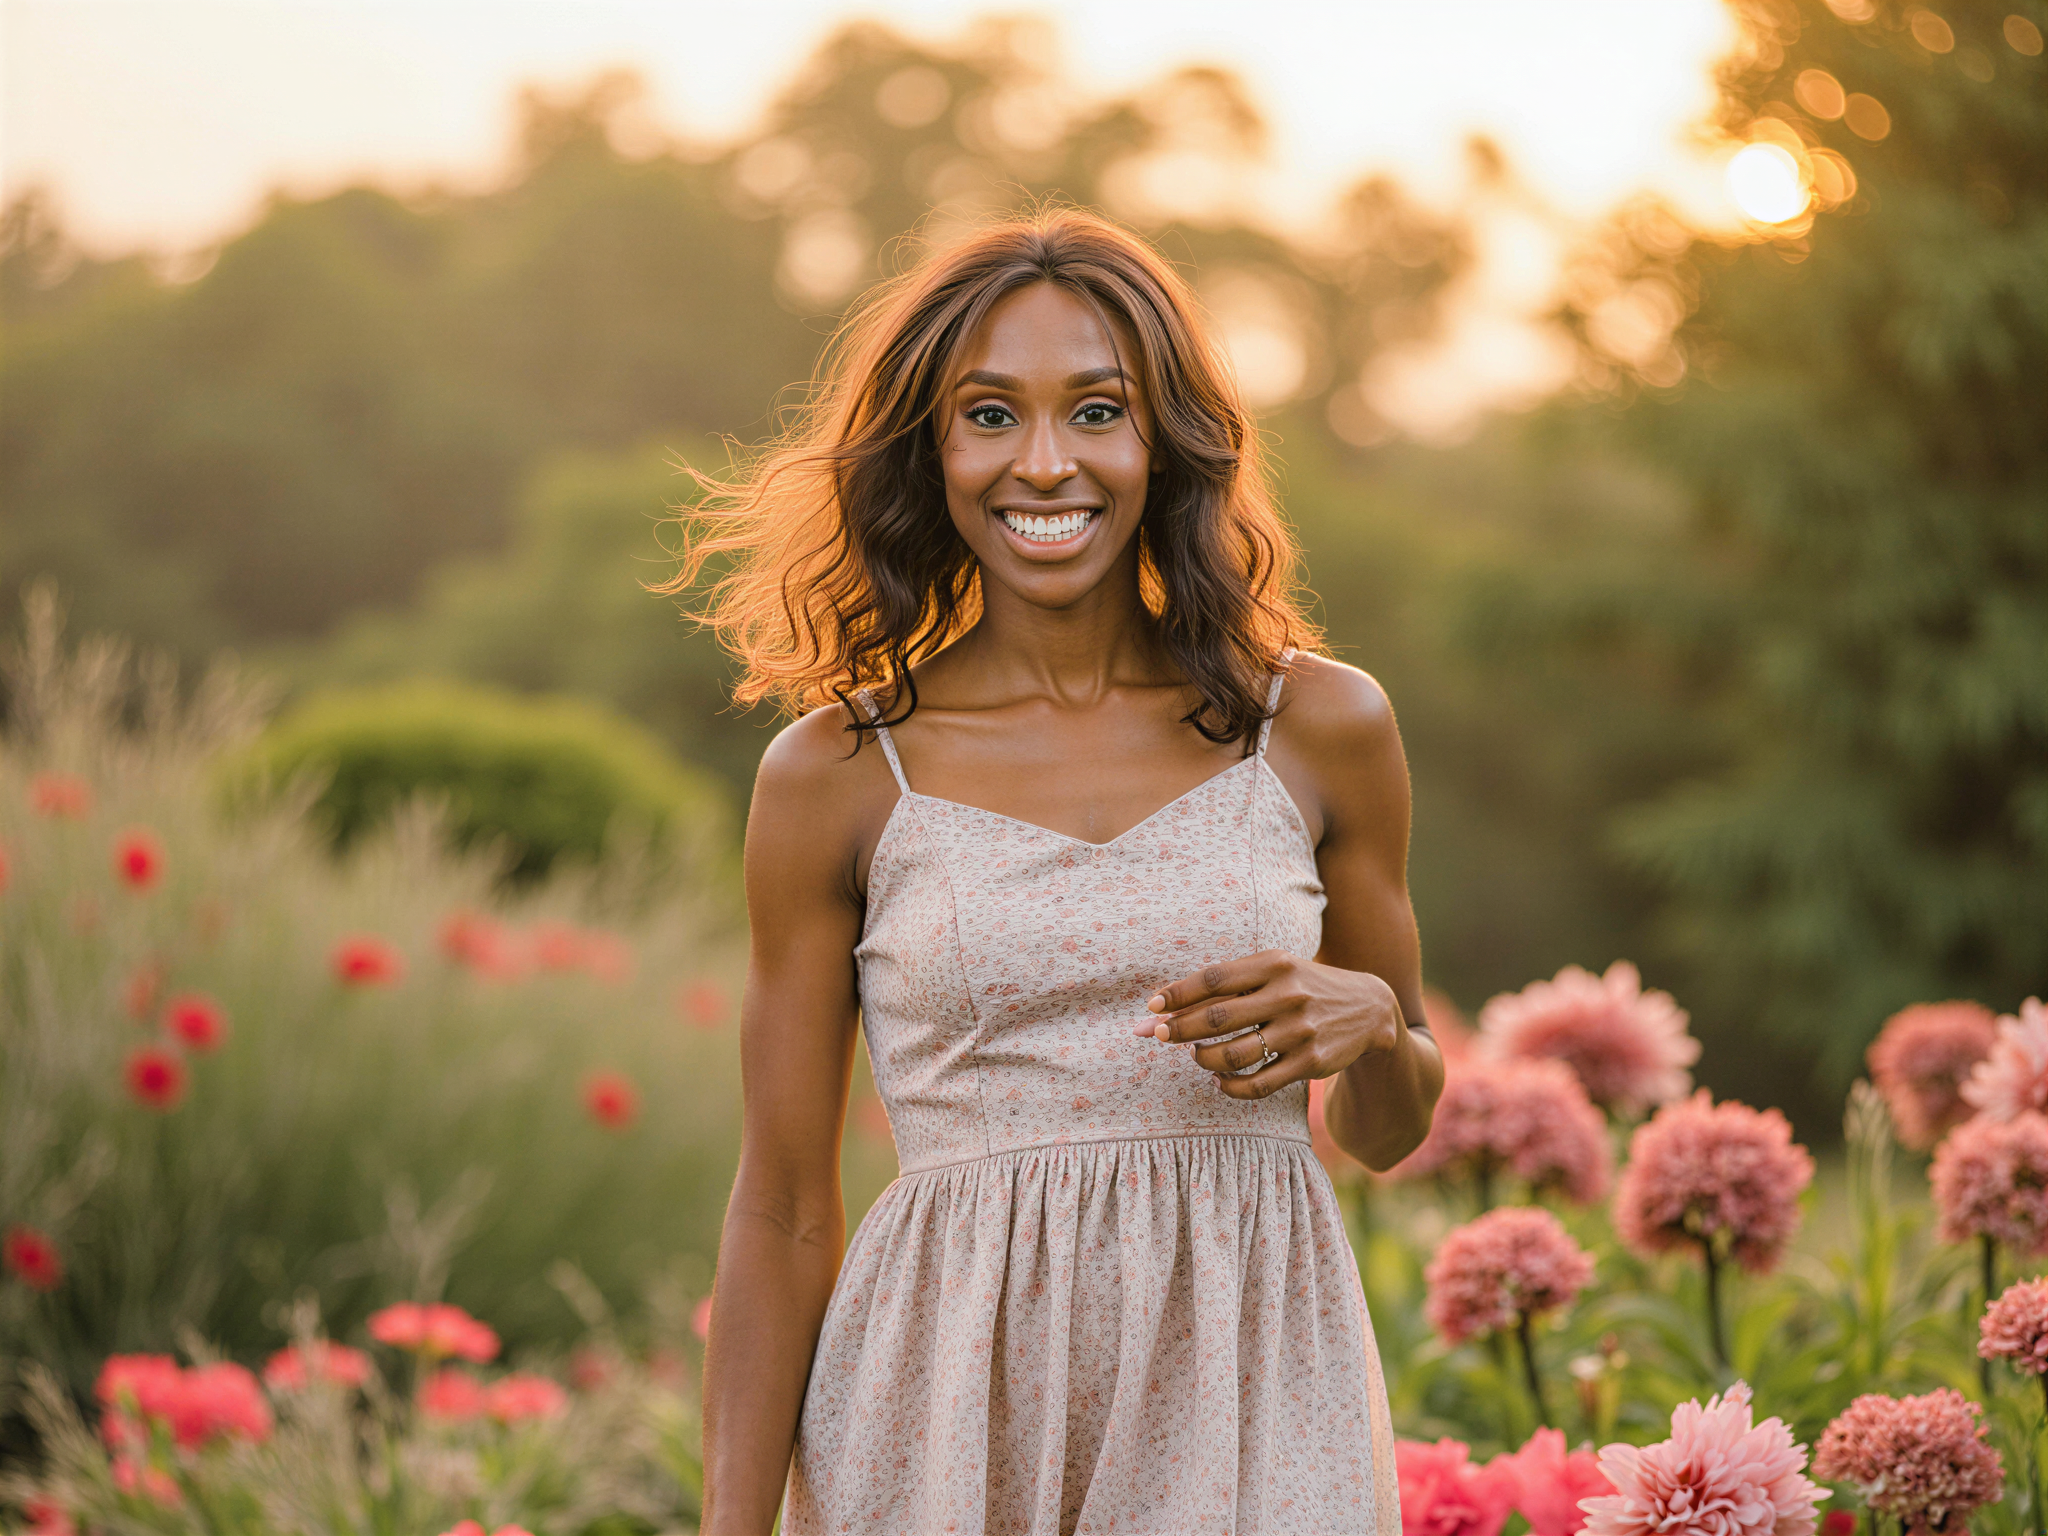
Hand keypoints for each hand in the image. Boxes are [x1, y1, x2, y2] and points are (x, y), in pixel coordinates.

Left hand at [1129, 949, 1403, 1098]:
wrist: (1369, 1008)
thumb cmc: (1302, 987)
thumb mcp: (1276, 971)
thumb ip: (1230, 984)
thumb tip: (1165, 1005)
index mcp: (1274, 964)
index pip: (1214, 978)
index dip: (1178, 993)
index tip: (1152, 1006)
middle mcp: (1288, 994)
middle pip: (1217, 1017)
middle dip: (1180, 1028)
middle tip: (1160, 1035)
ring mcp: (1300, 1031)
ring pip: (1232, 1054)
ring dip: (1202, 1058)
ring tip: (1195, 1055)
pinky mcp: (1311, 1063)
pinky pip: (1258, 1083)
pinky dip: (1230, 1086)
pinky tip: (1220, 1081)